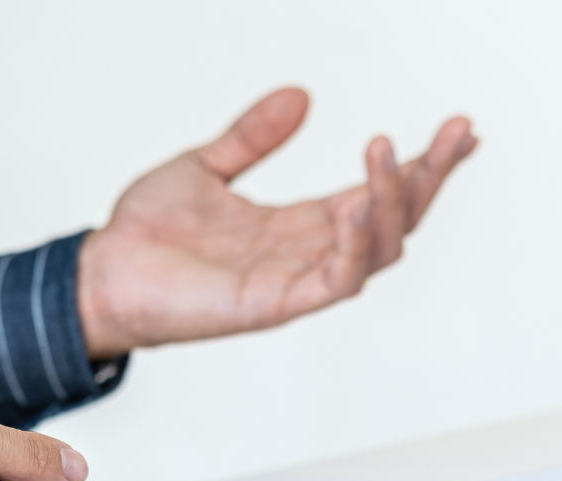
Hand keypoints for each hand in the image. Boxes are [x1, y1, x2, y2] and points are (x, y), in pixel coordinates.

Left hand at [77, 88, 477, 354]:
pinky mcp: (275, 304)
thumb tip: (301, 96)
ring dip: (395, 204)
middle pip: (397, 220)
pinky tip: (357, 205)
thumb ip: (253, 136)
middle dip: (431, 178)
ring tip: (391, 154)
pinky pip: (336, 282)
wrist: (100, 274)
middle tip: (458, 135)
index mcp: (300, 224)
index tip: (460, 131)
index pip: (379, 193)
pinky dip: (356, 247)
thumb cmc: (146, 234)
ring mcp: (297, 281)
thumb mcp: (206, 166)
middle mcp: (310, 253)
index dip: (423, 164)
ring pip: (379, 250)